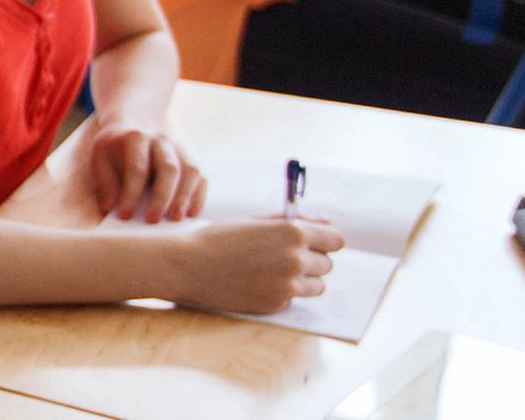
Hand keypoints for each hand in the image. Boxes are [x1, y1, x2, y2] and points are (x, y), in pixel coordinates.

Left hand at [83, 120, 206, 223]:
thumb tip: (110, 209)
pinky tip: (191, 213)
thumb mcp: (100, 157)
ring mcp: (179, 149)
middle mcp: (161, 140)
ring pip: (190, 171)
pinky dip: (198, 195)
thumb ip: (105, 182)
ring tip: (176, 219)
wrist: (133, 124)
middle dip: (162, 197)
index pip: (137, 168)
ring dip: (184, 197)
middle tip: (153, 220)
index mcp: (136, 137)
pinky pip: (200, 176)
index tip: (124, 215)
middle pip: (168, 168)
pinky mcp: (189, 159)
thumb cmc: (114, 148)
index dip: (131, 193)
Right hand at [174, 216, 345, 313]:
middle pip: (327, 264)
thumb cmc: (219, 237)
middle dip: (311, 259)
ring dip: (302, 279)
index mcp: (293, 233)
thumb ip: (293, 221)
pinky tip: (256, 282)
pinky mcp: (276, 304)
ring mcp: (288, 285)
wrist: (188, 265)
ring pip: (317, 285)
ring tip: (272, 271)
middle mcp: (296, 260)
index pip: (336, 240)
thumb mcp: (256, 221)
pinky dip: (281, 292)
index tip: (316, 243)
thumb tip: (326, 221)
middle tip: (283, 256)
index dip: (326, 240)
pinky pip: (293, 298)